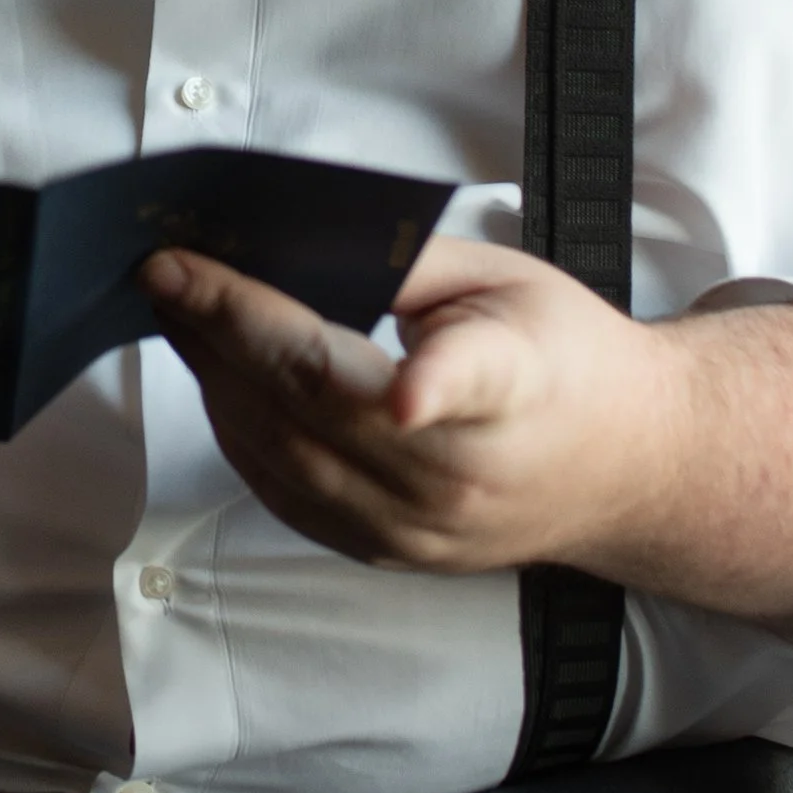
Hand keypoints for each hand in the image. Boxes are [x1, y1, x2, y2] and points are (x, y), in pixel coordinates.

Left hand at [139, 238, 792, 636]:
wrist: (625, 468)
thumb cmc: (567, 357)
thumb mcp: (509, 280)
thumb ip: (405, 263)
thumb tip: (288, 240)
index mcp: (514, 388)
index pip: (468, 384)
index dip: (435, 385)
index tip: (401, 384)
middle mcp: (460, 473)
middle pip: (320, 403)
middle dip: (228, 331)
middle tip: (167, 272)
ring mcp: (416, 526)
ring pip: (281, 452)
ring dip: (214, 376)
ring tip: (177, 309)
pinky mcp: (383, 552)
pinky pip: (281, 490)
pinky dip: (237, 425)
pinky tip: (216, 371)